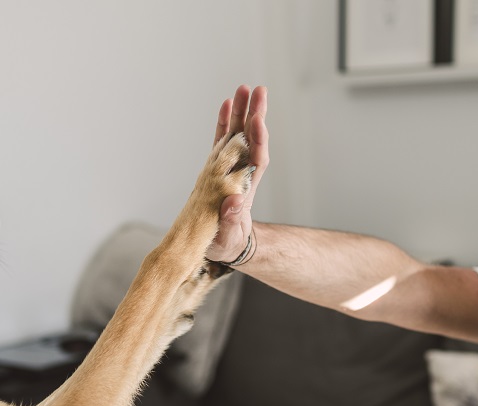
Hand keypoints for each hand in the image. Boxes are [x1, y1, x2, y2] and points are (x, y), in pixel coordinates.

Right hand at [207, 84, 267, 263]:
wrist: (226, 244)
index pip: (256, 160)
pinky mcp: (219, 168)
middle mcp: (241, 174)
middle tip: (258, 90)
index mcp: (244, 190)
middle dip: (254, 115)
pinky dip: (225, 123)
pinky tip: (227, 104)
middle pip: (250, 140)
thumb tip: (234, 202)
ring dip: (242, 113)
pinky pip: (223, 141)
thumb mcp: (227, 238)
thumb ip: (230, 221)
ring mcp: (231, 168)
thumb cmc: (227, 244)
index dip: (258, 140)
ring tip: (245, 89)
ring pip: (238, 135)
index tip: (258, 120)